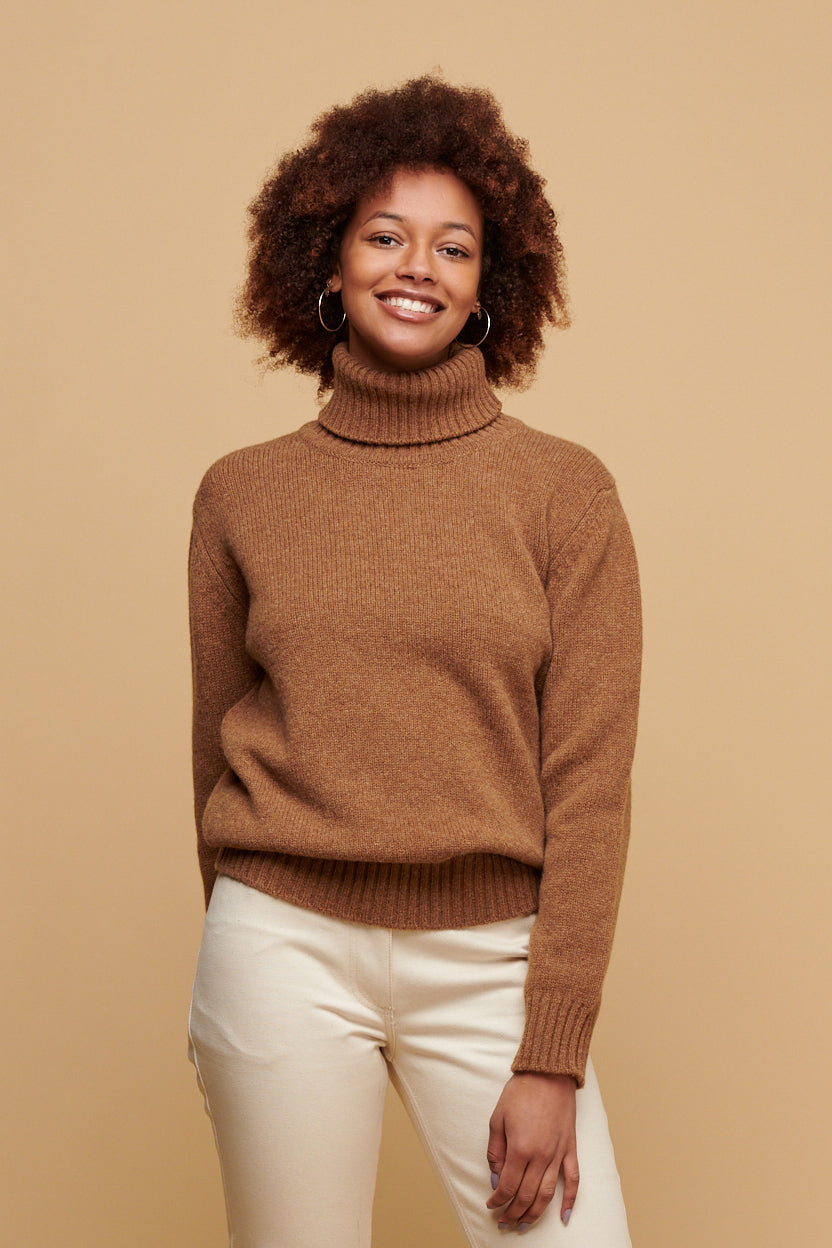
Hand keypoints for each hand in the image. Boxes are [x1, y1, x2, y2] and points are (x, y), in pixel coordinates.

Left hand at [486, 1071, 578, 1231]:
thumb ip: (495, 1151)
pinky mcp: (570, 1149)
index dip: (498, 1200)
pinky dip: (570, 1201)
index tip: (491, 1204)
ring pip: (548, 1195)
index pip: (508, 1186)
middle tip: (504, 1222)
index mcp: (520, 1148)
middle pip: (527, 1196)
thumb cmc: (521, 1092)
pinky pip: (574, 1180)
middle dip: (513, 1213)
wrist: (548, 1073)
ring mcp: (558, 1154)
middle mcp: (541, 1156)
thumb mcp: (497, 1118)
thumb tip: (496, 1178)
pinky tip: (564, 1216)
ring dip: (535, 1214)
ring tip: (524, 1225)